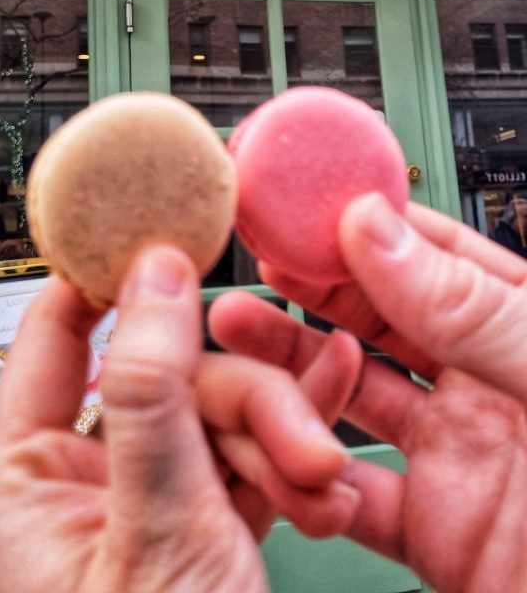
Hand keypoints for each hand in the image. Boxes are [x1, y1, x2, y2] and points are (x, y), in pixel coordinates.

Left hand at [0, 245, 359, 592]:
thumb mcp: (156, 529)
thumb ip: (150, 392)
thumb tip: (153, 274)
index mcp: (28, 478)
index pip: (59, 332)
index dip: (111, 276)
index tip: (170, 231)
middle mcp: (85, 479)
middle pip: (170, 371)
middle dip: (247, 401)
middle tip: (298, 440)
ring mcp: (151, 497)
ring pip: (224, 408)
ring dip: (283, 433)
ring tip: (320, 478)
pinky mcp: (206, 517)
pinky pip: (251, 450)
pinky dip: (292, 453)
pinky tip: (326, 466)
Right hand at [210, 194, 526, 592]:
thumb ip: (470, 310)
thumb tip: (378, 234)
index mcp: (525, 330)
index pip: (433, 254)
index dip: (366, 225)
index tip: (304, 207)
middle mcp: (488, 385)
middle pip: (379, 319)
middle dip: (313, 289)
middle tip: (258, 266)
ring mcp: (458, 456)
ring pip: (352, 399)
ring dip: (292, 371)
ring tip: (240, 338)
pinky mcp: (437, 531)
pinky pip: (352, 495)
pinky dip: (310, 476)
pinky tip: (287, 449)